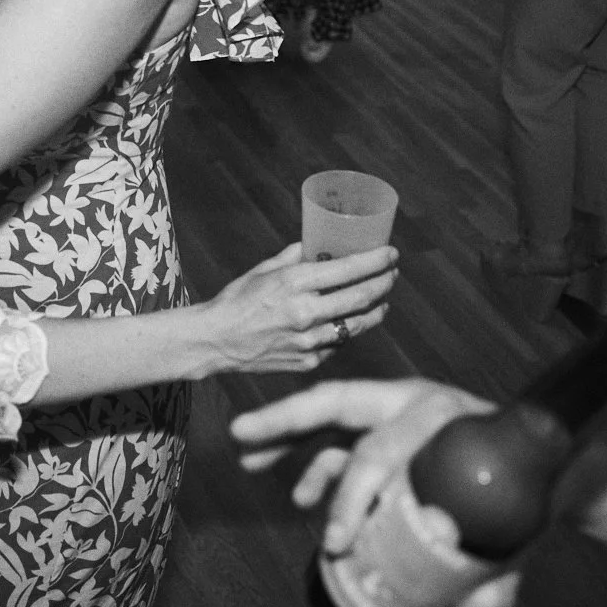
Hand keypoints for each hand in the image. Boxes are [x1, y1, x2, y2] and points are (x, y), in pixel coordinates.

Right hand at [197, 242, 398, 374]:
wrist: (215, 341)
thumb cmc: (237, 300)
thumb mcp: (264, 270)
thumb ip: (295, 257)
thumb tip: (320, 244)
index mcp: (295, 283)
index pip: (349, 269)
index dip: (376, 260)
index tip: (391, 253)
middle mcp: (306, 312)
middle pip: (362, 297)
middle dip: (384, 282)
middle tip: (391, 274)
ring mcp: (309, 341)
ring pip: (357, 325)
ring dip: (375, 310)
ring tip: (382, 300)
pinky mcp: (308, 361)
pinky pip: (337, 344)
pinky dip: (347, 331)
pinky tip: (349, 323)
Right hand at [232, 379, 521, 606]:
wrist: (549, 470)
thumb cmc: (531, 497)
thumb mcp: (515, 538)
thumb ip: (491, 583)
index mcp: (442, 418)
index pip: (379, 451)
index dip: (351, 498)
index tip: (337, 544)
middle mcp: (414, 404)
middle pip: (337, 404)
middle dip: (285, 420)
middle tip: (242, 435)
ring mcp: (399, 412)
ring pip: (331, 416)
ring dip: (286, 436)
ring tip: (247, 459)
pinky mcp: (393, 428)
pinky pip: (343, 442)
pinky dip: (316, 465)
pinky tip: (300, 496)